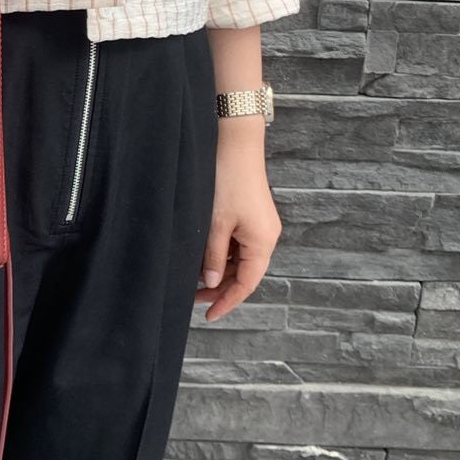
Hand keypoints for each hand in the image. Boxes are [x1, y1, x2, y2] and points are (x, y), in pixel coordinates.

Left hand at [195, 123, 280, 322]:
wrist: (235, 144)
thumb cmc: (227, 181)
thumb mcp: (215, 223)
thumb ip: (213, 256)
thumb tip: (211, 281)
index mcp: (262, 242)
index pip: (247, 284)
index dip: (227, 301)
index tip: (209, 315)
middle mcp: (266, 237)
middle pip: (245, 274)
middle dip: (220, 288)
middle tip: (193, 298)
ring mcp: (260, 226)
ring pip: (241, 260)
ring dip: (220, 271)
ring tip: (194, 280)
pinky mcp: (252, 216)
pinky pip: (239, 245)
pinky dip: (223, 255)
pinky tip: (204, 258)